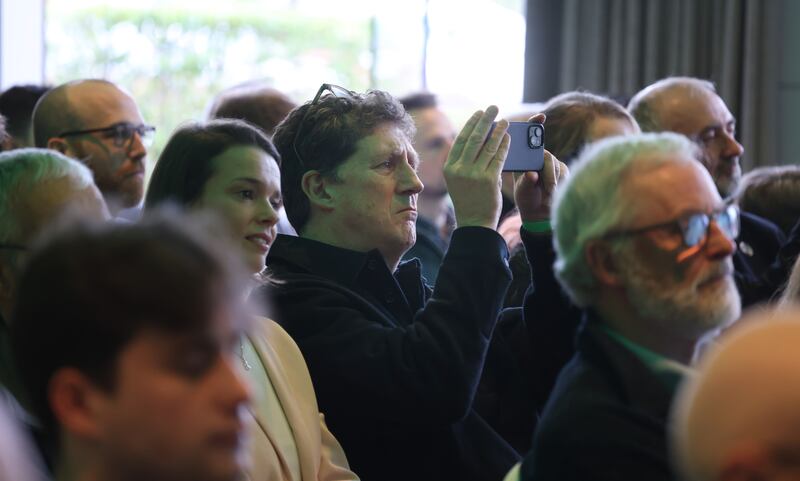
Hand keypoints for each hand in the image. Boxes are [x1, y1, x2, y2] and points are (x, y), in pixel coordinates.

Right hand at [445, 106, 509, 228]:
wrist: (474, 222)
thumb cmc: (468, 199)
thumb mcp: (456, 180)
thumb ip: (461, 161)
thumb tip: (471, 138)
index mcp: (450, 167)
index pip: (461, 139)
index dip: (471, 124)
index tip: (479, 113)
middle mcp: (460, 169)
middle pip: (474, 138)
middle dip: (485, 120)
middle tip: (493, 108)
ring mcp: (474, 175)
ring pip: (488, 146)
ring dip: (498, 131)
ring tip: (504, 121)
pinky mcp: (489, 180)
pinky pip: (498, 157)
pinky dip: (504, 146)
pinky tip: (508, 138)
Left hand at [514, 114, 568, 221]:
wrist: (539, 214)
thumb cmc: (527, 199)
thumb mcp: (523, 190)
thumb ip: (526, 182)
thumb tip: (533, 174)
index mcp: (525, 158)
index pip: (530, 138)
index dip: (535, 124)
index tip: (540, 116)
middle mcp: (538, 157)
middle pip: (545, 154)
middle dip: (545, 169)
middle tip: (544, 184)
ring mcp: (552, 163)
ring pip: (554, 165)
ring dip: (550, 180)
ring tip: (547, 192)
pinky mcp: (563, 170)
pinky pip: (562, 172)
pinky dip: (557, 183)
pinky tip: (552, 192)